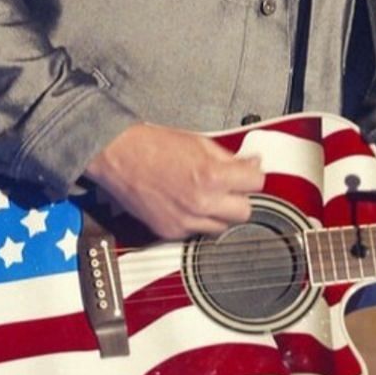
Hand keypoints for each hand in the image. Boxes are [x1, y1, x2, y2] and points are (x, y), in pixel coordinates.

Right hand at [82, 122, 264, 239]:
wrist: (118, 155)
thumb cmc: (152, 145)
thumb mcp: (200, 142)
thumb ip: (230, 158)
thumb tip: (251, 163)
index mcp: (212, 176)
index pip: (257, 183)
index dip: (252, 175)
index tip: (248, 173)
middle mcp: (202, 203)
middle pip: (244, 212)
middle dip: (240, 198)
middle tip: (230, 187)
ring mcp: (185, 221)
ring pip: (223, 227)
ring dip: (220, 213)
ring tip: (207, 195)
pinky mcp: (170, 231)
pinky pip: (196, 232)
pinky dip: (197, 221)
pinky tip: (187, 204)